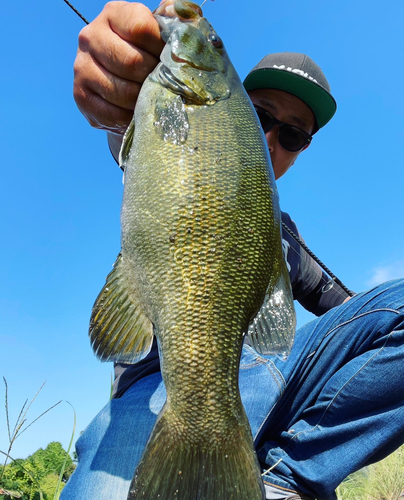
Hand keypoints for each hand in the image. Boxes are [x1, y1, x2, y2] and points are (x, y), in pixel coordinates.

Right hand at [73, 1, 163, 135]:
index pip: (140, 28)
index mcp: (113, 14)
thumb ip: (171, 24)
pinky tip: (135, 113)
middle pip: (131, 62)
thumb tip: (183, 16)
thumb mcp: (159, 36)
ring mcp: (82, 65)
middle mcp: (91, 36)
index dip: (160, 49)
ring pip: (122, 91)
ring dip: (142, 101)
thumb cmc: (147, 57)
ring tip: (150, 100)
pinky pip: (111, 112)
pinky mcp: (80, 94)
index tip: (169, 61)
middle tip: (162, 86)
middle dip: (153, 79)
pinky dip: (128, 118)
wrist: (121, 86)